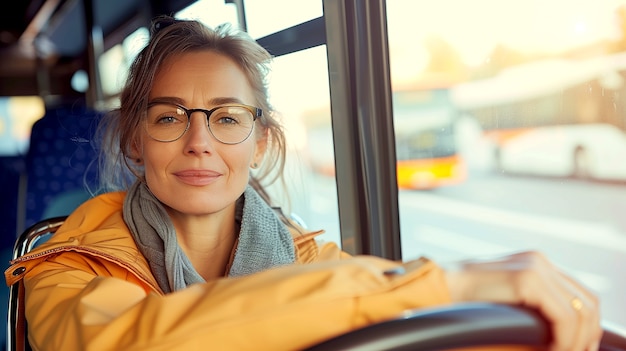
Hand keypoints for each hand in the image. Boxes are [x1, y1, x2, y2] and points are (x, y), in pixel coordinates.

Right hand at [445, 251, 601, 350]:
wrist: (436, 290)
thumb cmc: (464, 302)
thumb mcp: (507, 303)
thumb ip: (533, 308)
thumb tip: (558, 334)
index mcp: (536, 264)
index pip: (581, 296)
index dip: (587, 328)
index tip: (578, 350)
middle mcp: (539, 260)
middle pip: (588, 302)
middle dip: (587, 336)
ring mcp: (534, 265)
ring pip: (582, 310)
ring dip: (577, 341)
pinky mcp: (526, 278)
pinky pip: (564, 315)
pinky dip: (565, 338)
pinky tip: (552, 349)